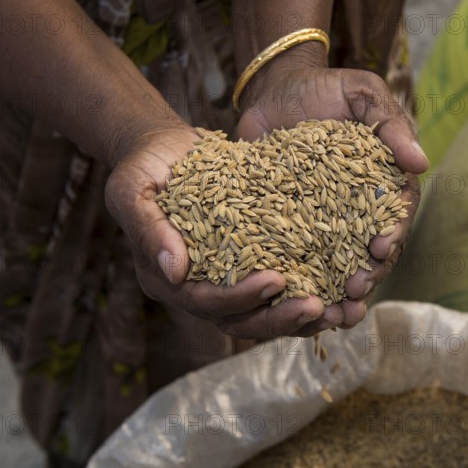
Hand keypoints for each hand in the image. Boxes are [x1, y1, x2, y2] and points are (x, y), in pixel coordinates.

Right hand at [105, 124, 330, 339]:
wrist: (162, 149)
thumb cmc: (142, 167)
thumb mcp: (130, 192)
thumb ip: (149, 231)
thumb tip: (176, 271)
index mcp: (164, 277)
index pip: (202, 302)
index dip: (238, 298)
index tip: (276, 280)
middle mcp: (192, 285)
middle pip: (236, 318)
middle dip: (276, 317)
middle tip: (317, 307)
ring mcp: (219, 275)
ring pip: (258, 309)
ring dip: (295, 313)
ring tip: (337, 309)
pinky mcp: (242, 258)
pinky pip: (271, 281)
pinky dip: (301, 287)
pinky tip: (334, 285)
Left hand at [235, 46, 428, 334]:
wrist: (273, 91)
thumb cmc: (322, 88)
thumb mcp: (361, 93)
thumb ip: (389, 124)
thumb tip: (420, 163)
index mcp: (377, 180)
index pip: (392, 215)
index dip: (390, 236)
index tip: (379, 251)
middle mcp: (350, 205)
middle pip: (364, 248)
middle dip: (365, 274)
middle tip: (354, 291)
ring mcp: (317, 216)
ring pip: (332, 260)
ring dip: (334, 289)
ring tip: (330, 315)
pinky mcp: (284, 219)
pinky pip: (292, 252)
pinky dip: (296, 276)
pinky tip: (290, 299)